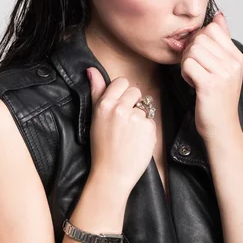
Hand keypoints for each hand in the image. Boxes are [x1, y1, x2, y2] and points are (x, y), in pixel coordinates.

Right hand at [86, 67, 156, 194]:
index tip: (119, 105)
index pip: (122, 82)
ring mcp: (136, 118)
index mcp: (104, 104)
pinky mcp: (149, 128)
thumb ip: (96, 91)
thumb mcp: (95, 117)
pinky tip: (137, 142)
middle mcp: (120, 108)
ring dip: (139, 119)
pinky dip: (146, 131)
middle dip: (132, 103)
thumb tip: (91, 69)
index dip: (122, 93)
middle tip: (124, 122)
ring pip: (144, 108)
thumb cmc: (101, 146)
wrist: (112, 173)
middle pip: (135, 91)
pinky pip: (151, 122)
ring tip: (129, 136)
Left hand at [179, 11, 242, 140]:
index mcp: (236, 56)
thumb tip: (219, 16)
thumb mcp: (224, 68)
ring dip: (186, 63)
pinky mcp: (210, 85)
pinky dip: (184, 73)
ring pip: (192, 50)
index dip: (198, 39)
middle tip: (194, 68)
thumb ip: (222, 42)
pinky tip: (192, 84)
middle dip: (190, 51)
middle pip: (200, 38)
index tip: (199, 56)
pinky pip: (188, 64)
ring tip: (194, 77)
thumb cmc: (218, 100)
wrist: (221, 129)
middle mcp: (233, 63)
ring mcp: (223, 74)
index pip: (212, 28)